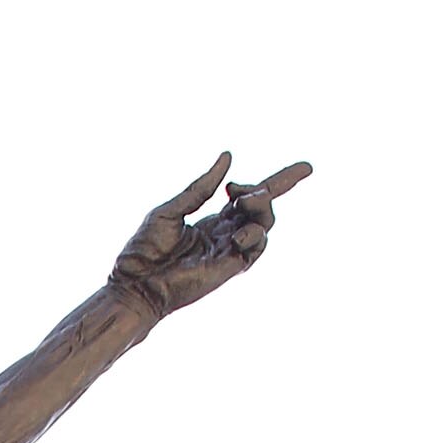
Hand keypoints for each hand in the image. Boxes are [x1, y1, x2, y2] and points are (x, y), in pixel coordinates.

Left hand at [111, 151, 310, 319]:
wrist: (135, 285)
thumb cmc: (144, 250)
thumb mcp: (171, 209)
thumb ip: (201, 187)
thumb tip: (228, 157)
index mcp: (212, 220)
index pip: (252, 197)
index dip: (281, 181)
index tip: (307, 168)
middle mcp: (224, 234)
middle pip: (264, 208)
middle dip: (267, 190)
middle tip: (243, 192)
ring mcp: (228, 251)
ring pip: (265, 225)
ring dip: (261, 208)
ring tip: (242, 202)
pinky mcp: (228, 268)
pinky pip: (255, 248)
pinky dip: (254, 234)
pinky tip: (239, 232)